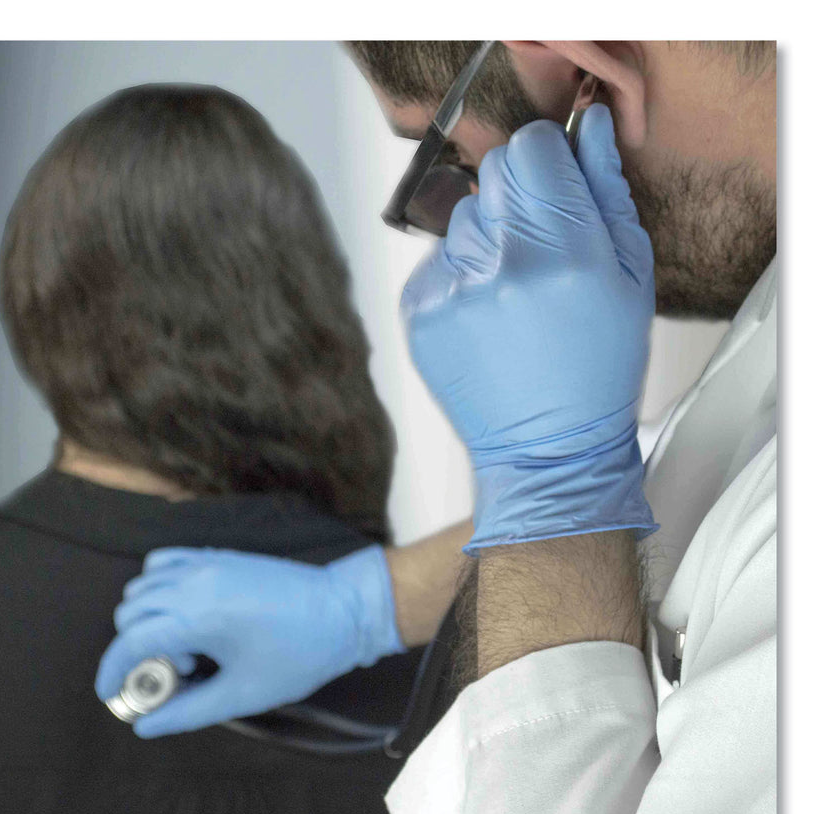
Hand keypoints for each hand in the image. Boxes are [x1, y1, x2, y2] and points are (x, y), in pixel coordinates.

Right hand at [95, 544, 403, 736]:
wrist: (343, 611)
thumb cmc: (300, 653)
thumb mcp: (243, 693)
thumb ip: (188, 711)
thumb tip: (146, 725)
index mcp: (200, 615)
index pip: (131, 639)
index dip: (111, 670)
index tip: (110, 692)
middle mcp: (195, 581)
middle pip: (131, 611)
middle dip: (136, 647)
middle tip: (175, 672)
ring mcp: (207, 562)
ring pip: (144, 583)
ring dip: (148, 616)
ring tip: (187, 644)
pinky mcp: (220, 555)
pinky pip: (168, 560)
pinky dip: (159, 584)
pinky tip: (183, 611)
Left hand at [402, 104, 656, 550]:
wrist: (547, 450)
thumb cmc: (596, 369)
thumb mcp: (631, 279)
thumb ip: (607, 192)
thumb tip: (587, 126)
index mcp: (565, 252)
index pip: (531, 146)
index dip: (547, 159)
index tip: (556, 185)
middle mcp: (501, 266)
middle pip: (494, 172)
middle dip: (520, 196)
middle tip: (539, 250)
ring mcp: (453, 290)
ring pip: (463, 218)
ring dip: (488, 240)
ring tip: (513, 295)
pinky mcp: (419, 311)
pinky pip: (438, 260)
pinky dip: (460, 277)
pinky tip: (486, 317)